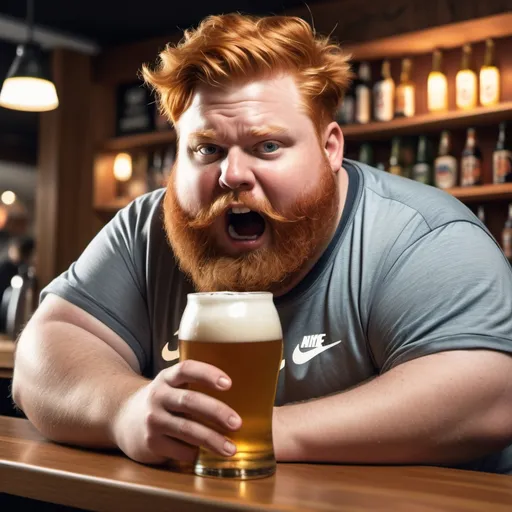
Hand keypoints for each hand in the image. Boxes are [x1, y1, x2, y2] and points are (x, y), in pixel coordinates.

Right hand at [111, 360, 241, 463]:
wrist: (121, 418)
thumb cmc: (161, 400)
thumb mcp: (172, 385)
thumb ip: (194, 385)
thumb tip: (241, 393)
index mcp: (167, 378)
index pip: (187, 369)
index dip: (208, 374)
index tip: (228, 384)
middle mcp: (158, 396)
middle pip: (190, 401)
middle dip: (217, 411)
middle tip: (237, 422)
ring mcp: (153, 420)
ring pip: (187, 429)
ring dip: (212, 440)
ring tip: (231, 448)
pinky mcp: (150, 443)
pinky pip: (179, 449)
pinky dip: (195, 453)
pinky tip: (205, 455)